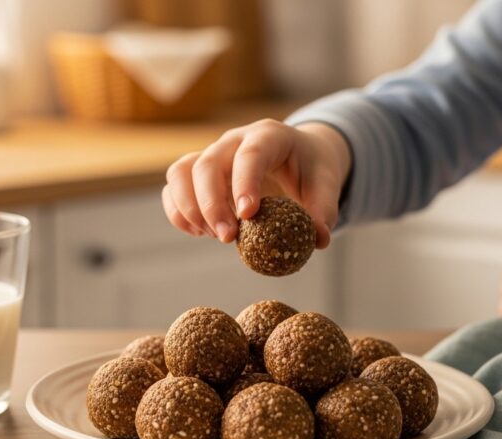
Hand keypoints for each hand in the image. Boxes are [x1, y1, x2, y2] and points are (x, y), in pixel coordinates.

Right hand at [161, 119, 351, 247]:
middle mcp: (234, 140)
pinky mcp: (198, 173)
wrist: (299, 157)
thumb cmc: (311, 168)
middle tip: (227, 238)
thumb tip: (318, 239)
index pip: (250, 154)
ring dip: (190, 208)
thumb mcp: (326, 183)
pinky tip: (201, 232)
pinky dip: (179, 212)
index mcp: (269, 136)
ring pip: (181, 172)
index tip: (248, 215)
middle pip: (207, 164)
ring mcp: (213, 154)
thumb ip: (325, 210)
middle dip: (212, 205)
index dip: (245, 183)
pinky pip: (174, 187)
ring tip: (215, 235)